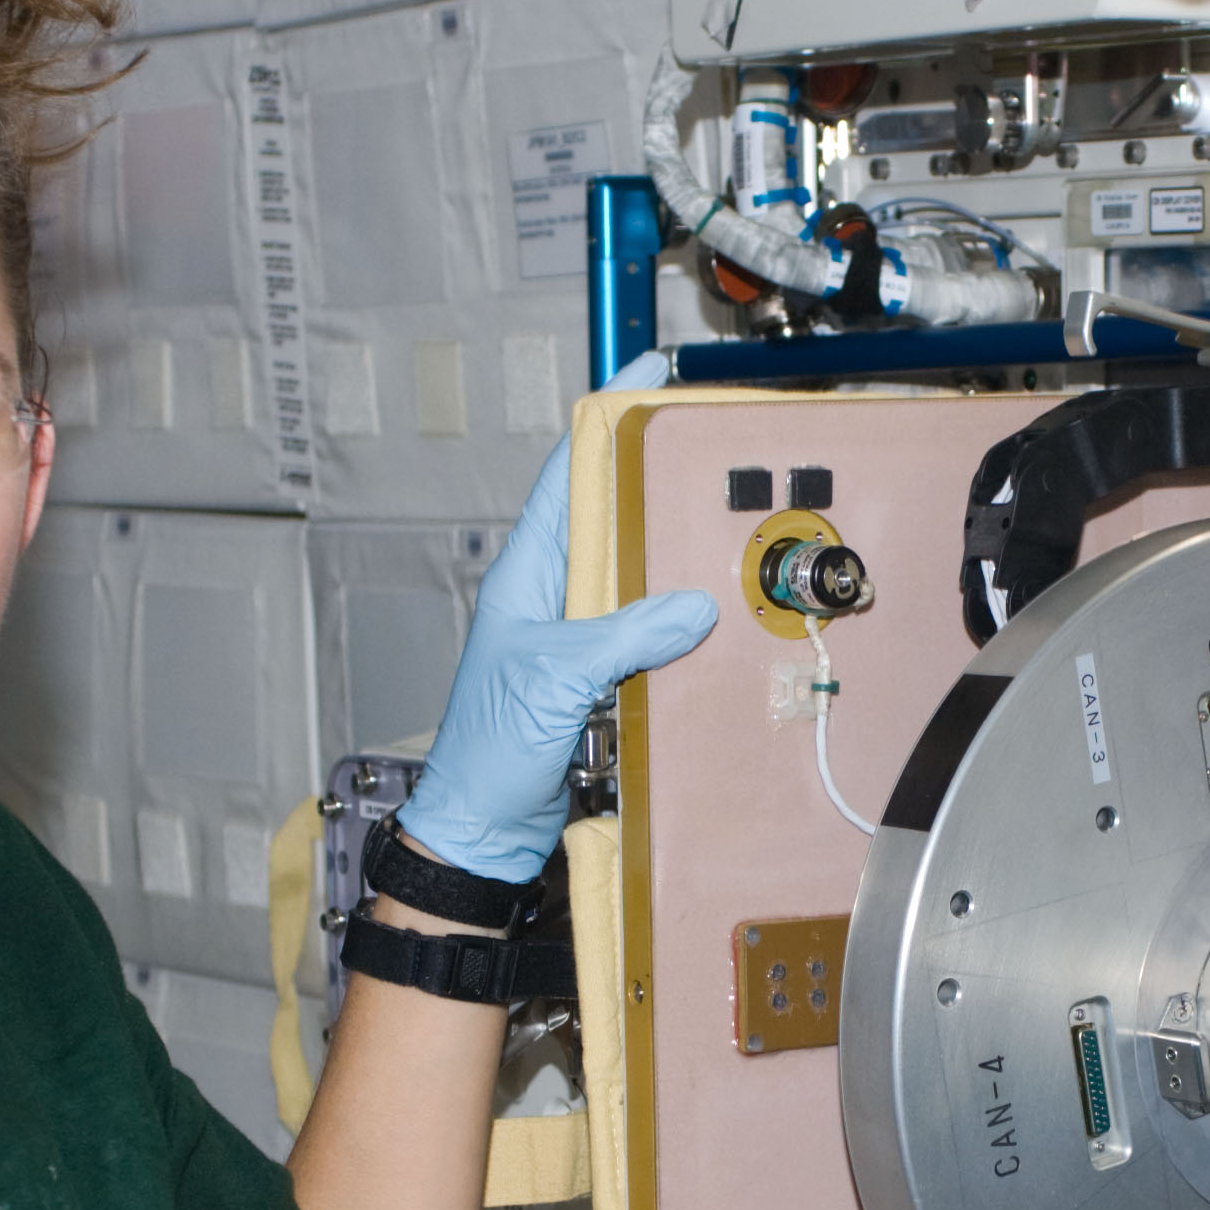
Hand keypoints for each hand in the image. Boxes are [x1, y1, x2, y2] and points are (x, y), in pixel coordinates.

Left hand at [394, 441, 716, 880]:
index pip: (567, 478)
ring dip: (677, 552)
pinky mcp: (600, 681)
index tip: (647, 378)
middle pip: (610, 519)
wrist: (481, 831)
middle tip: (711, 446)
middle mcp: (552, 598)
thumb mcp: (555, 680)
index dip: (605, 422)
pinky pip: (649, 634)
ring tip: (728, 521)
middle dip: (657, 479)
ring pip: (636, 576)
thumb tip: (691, 604)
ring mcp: (576, 639)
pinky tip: (719, 614)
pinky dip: (683, 621)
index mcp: (527, 577)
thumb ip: (623, 636)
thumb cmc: (488, 752)